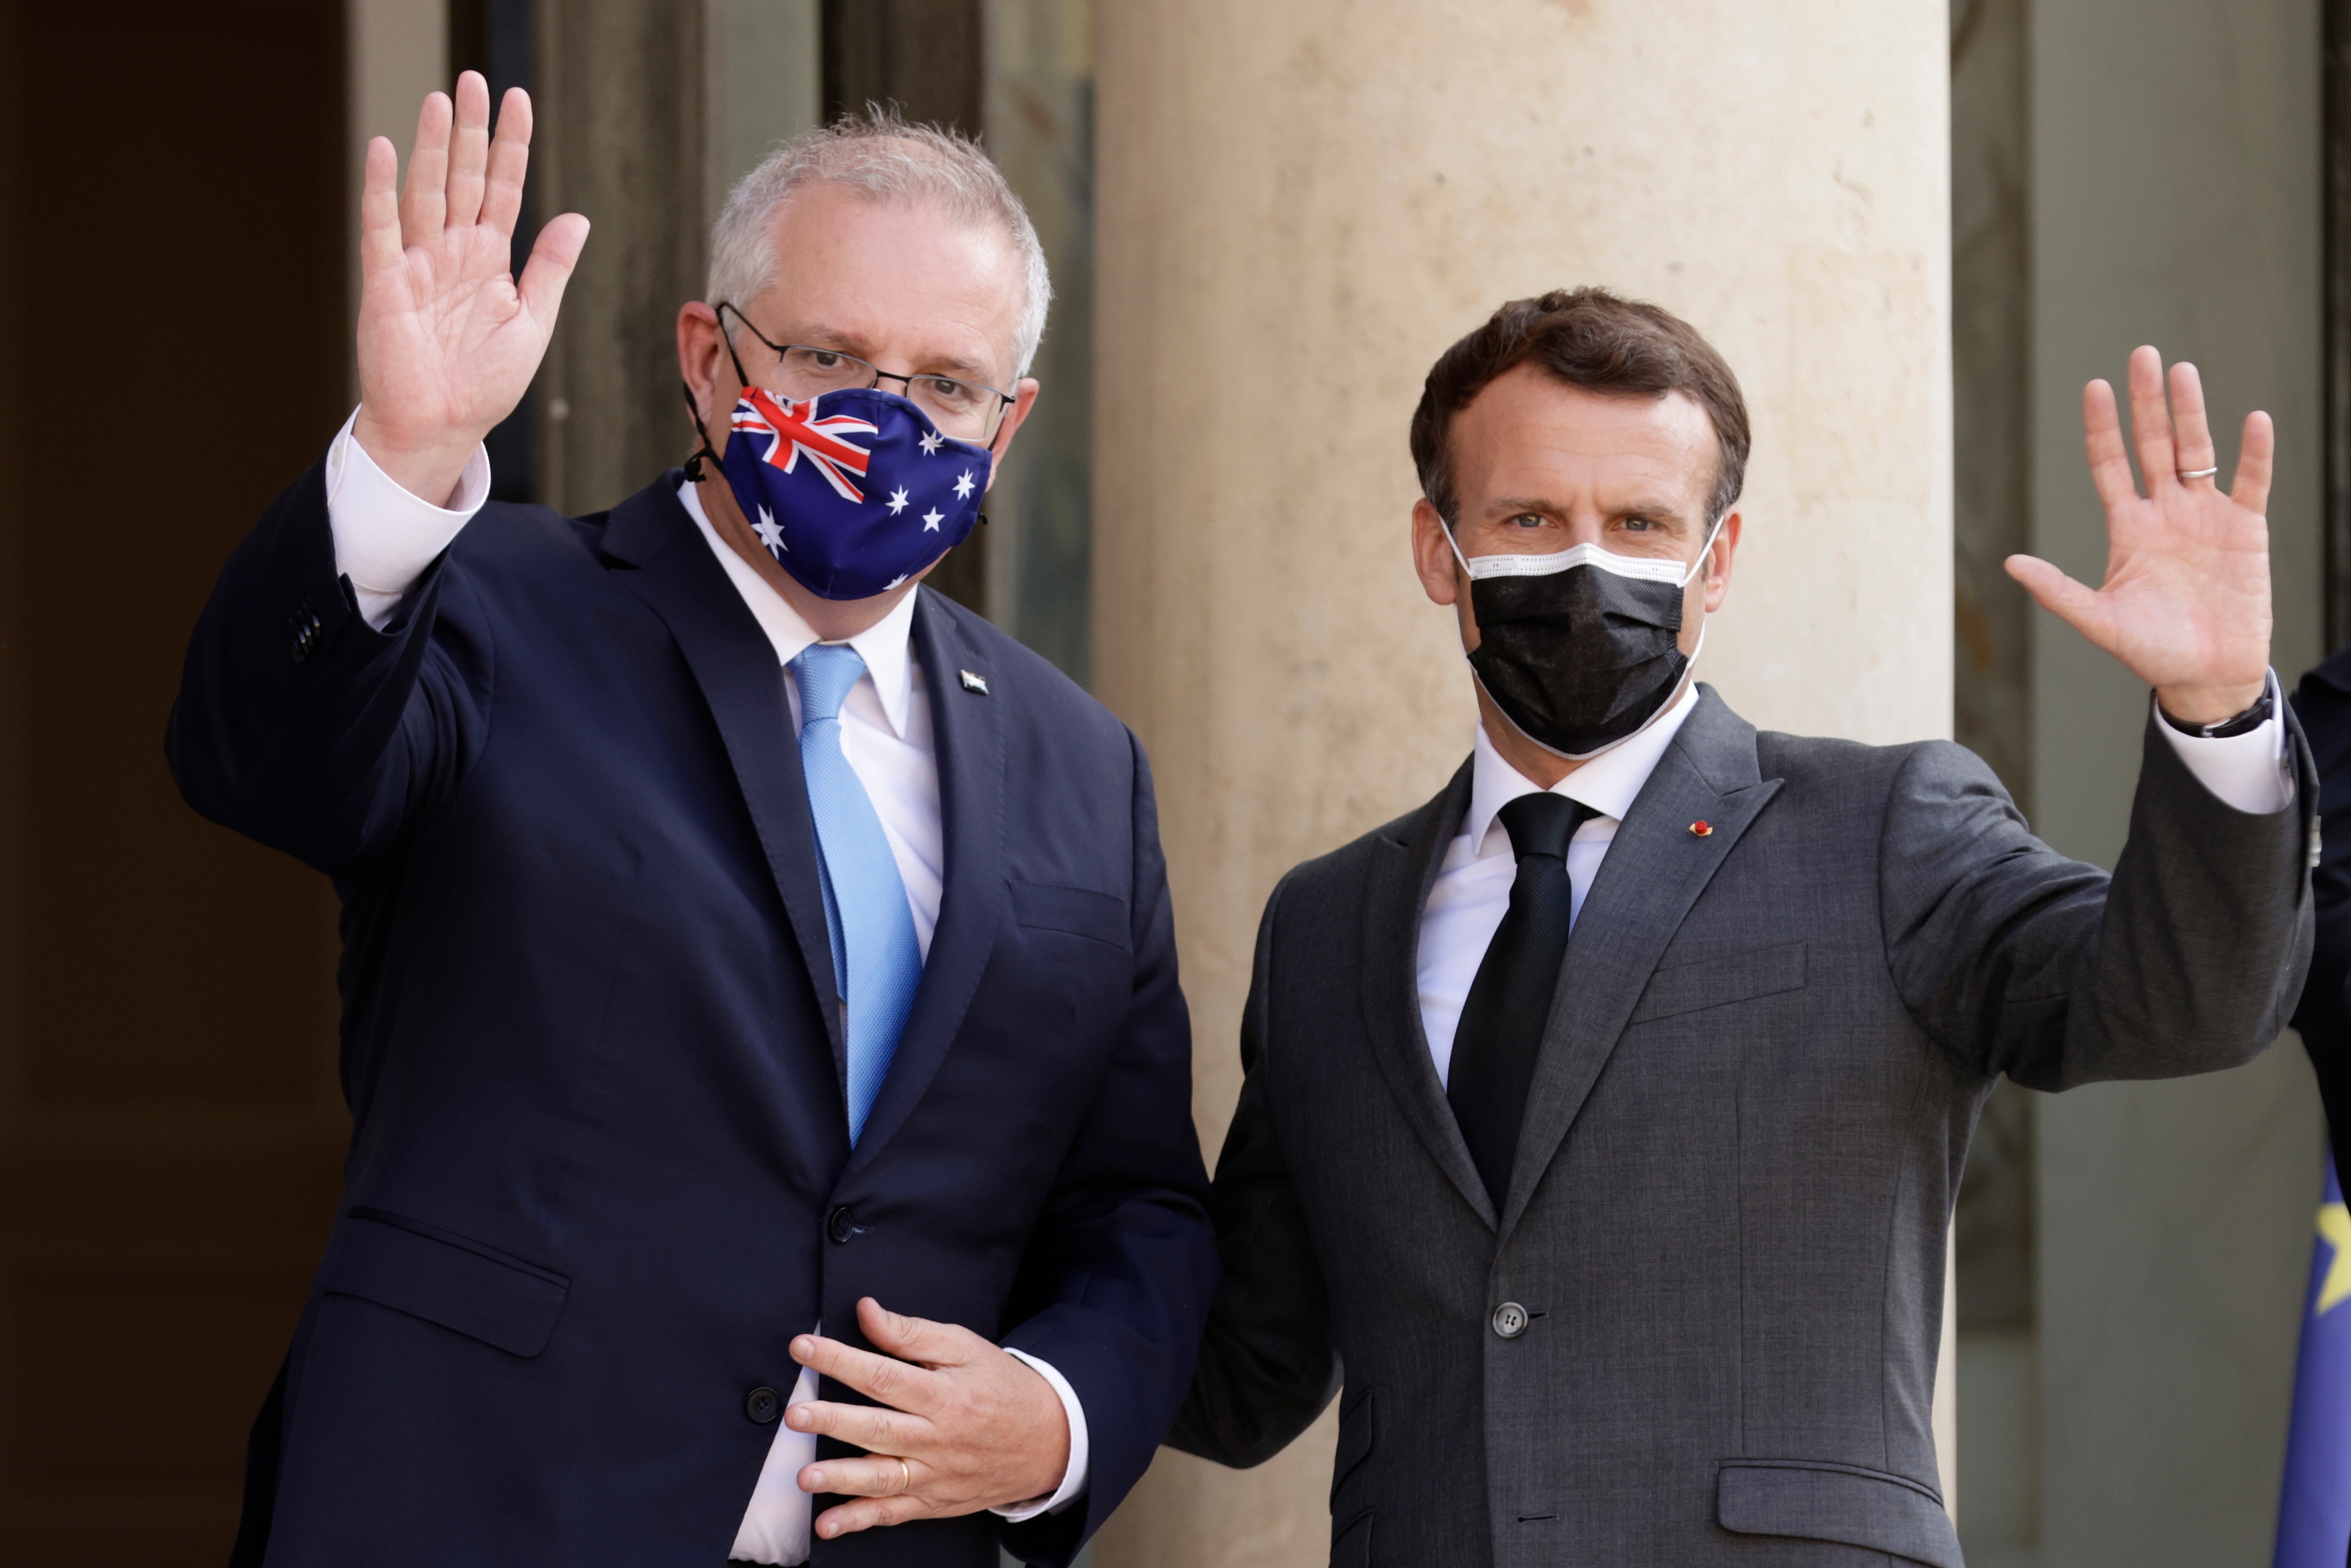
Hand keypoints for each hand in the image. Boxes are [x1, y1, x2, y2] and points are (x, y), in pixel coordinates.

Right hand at [351, 72, 588, 504]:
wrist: (444, 426)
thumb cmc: (485, 383)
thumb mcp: (532, 322)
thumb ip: (549, 268)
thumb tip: (577, 217)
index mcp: (489, 260)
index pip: (502, 189)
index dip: (510, 146)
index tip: (517, 100)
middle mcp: (453, 253)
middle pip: (462, 178)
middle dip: (469, 131)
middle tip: (474, 80)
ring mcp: (418, 264)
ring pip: (427, 192)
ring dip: (432, 147)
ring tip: (440, 100)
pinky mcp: (386, 283)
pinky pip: (382, 228)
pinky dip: (382, 190)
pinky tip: (387, 150)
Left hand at [786, 1296, 1070, 1539]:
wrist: (1049, 1439)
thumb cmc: (1002, 1387)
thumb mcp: (965, 1348)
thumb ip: (912, 1333)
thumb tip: (867, 1312)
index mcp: (944, 1394)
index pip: (884, 1375)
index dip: (840, 1359)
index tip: (802, 1347)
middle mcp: (937, 1438)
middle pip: (879, 1429)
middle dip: (833, 1422)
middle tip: (797, 1415)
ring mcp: (935, 1475)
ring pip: (883, 1478)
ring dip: (842, 1479)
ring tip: (805, 1477)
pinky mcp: (934, 1502)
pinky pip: (894, 1514)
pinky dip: (860, 1522)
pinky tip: (828, 1525)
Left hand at [2006, 346, 2272, 725]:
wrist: (2206, 675)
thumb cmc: (2152, 650)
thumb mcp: (2099, 620)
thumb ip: (2058, 590)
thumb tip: (2010, 564)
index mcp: (2129, 528)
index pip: (2110, 466)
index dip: (2102, 429)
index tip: (2093, 388)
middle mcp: (2166, 513)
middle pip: (2153, 445)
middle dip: (2146, 402)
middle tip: (2141, 355)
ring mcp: (2206, 516)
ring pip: (2198, 451)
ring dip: (2191, 413)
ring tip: (2183, 372)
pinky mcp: (2246, 529)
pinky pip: (2251, 482)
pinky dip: (2254, 453)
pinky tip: (2254, 421)